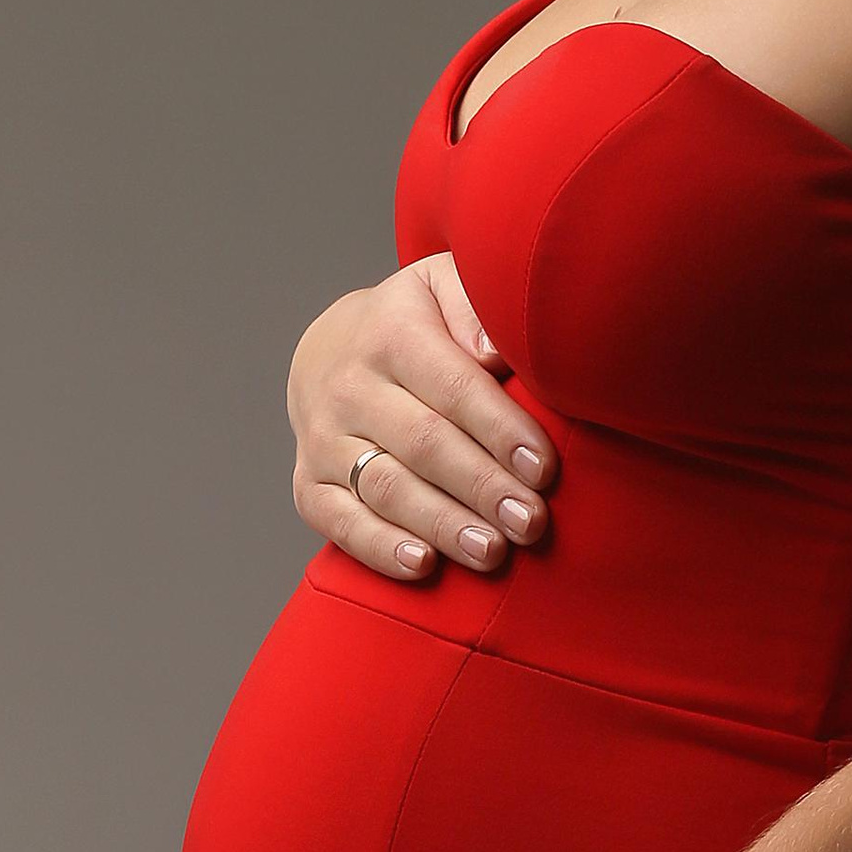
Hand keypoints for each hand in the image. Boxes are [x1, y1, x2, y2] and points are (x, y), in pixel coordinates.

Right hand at [288, 254, 559, 585]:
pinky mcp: (308, 484)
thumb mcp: (442, 288)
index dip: (499, 430)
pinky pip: (339, 521)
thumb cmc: (412, 323)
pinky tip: (423, 563)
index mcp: (390, 332)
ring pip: (386, 488)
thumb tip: (492, 352)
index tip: (542, 468)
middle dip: (482, 487)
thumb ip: (473, 305)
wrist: (330, 347)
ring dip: (443, 524)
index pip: (452, 387)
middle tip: (530, 522)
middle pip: (423, 444)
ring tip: (492, 551)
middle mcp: (348, 386)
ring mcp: (321, 438)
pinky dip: (379, 547)